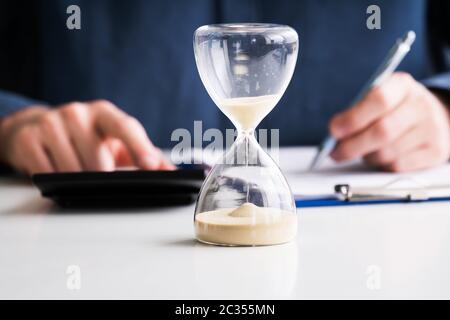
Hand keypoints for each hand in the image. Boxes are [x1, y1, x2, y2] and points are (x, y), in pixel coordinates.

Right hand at [0, 100, 174, 174]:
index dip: (139, 147)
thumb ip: (146, 155)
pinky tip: (55, 170)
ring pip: (73, 171)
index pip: (125, 128)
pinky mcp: (29, 139)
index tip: (151, 165)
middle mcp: (77, 113)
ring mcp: (51, 123)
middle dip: (102, 176)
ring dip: (78, 181)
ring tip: (76, 170)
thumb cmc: (85, 136)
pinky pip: (48, 174)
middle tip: (98, 173)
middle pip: (98, 161)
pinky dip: (55, 180)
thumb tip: (174, 173)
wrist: (38, 126)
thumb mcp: (115, 141)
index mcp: (104, 113)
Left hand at [329, 72, 449, 171]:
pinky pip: (397, 166)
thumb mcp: (379, 97)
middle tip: (335, 152)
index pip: (379, 100)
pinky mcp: (435, 152)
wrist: (435, 117)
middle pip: (382, 131)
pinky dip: (381, 165)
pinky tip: (380, 157)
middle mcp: (420, 106)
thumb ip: (357, 111)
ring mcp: (431, 130)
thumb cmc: (395, 108)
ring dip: (366, 156)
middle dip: (352, 145)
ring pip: (387, 153)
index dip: (353, 118)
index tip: (333, 130)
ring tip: (362, 150)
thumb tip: (334, 135)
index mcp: (402, 86)